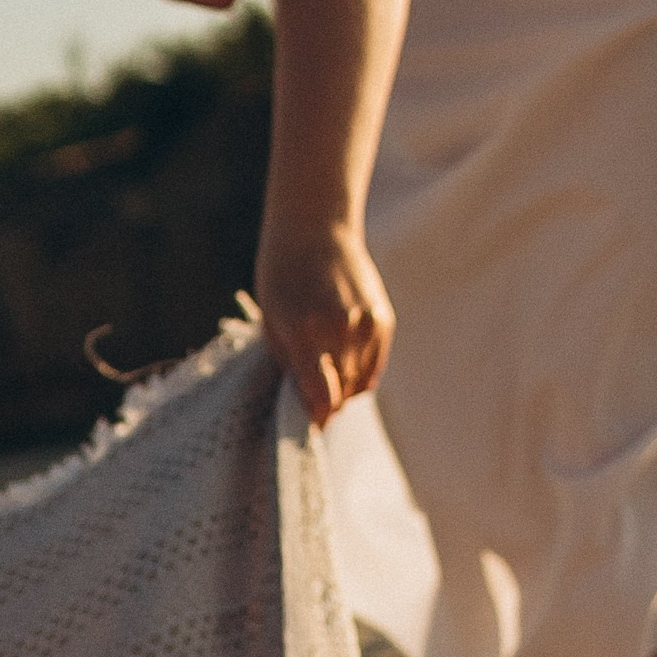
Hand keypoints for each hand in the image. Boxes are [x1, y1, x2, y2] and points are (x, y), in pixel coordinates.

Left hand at [252, 213, 394, 428]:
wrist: (313, 232)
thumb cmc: (281, 279)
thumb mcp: (272, 324)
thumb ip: (292, 367)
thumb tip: (311, 405)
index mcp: (307, 333)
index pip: (322, 398)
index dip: (314, 417)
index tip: (307, 424)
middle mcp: (343, 331)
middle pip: (341, 394)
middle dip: (326, 403)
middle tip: (312, 400)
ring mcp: (368, 326)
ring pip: (360, 384)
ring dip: (344, 389)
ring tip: (325, 374)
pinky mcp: (384, 321)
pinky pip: (374, 367)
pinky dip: (360, 373)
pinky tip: (343, 362)